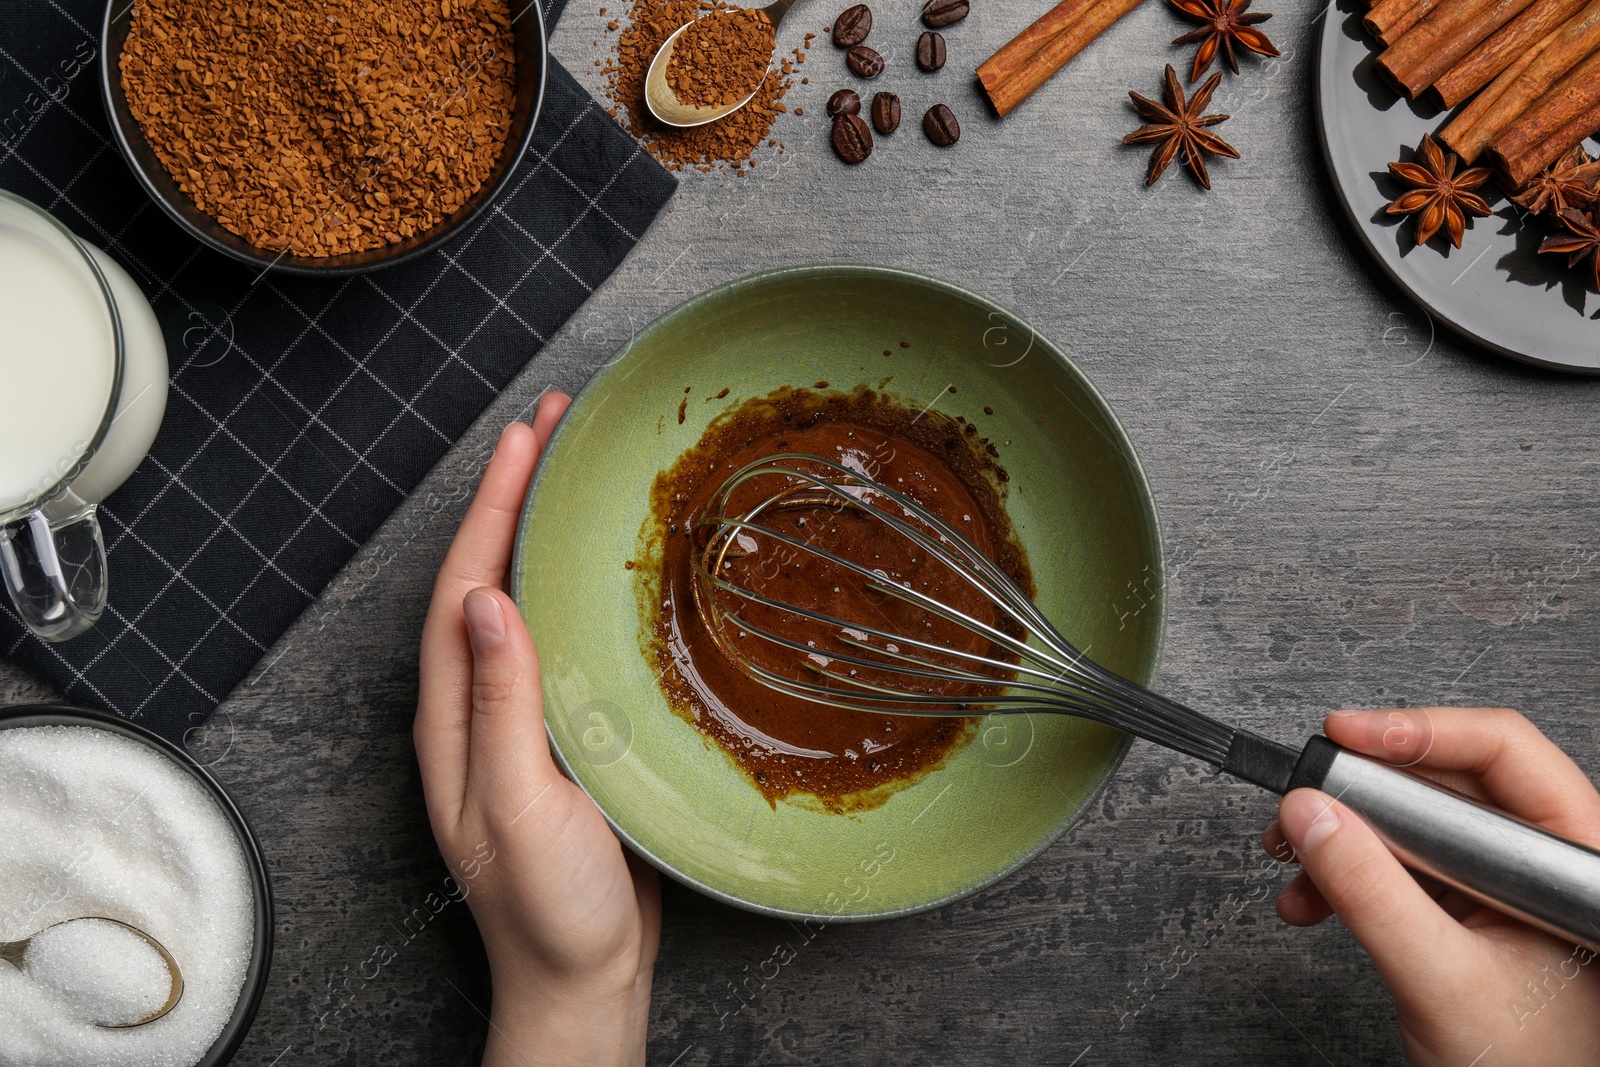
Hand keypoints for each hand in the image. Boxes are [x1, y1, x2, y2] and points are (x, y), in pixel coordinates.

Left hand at [415, 396, 659, 1066]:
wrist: (583, 977)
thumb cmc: (546, 910)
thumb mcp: (518, 807)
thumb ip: (500, 707)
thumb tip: (485, 601)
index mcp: (454, 716)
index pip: (464, 584)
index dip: (493, 504)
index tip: (526, 438)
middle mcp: (480, 707)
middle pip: (490, 576)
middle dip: (517, 495)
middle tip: (559, 426)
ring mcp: (523, 719)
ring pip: (529, 602)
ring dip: (548, 532)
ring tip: (583, 472)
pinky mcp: (567, 735)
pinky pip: (567, 640)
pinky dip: (584, 587)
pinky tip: (617, 571)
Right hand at [1264, 707, 1599, 1065]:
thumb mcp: (1439, 978)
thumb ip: (1371, 893)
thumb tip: (1312, 813)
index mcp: (1575, 862)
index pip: (1501, 753)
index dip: (1419, 733)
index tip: (1347, 734)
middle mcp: (1539, 864)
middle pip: (1444, 782)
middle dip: (1359, 795)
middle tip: (1305, 799)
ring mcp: (1500, 886)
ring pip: (1410, 823)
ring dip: (1341, 841)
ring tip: (1293, 862)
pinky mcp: (1463, 909)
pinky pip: (1396, 864)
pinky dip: (1344, 875)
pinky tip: (1310, 898)